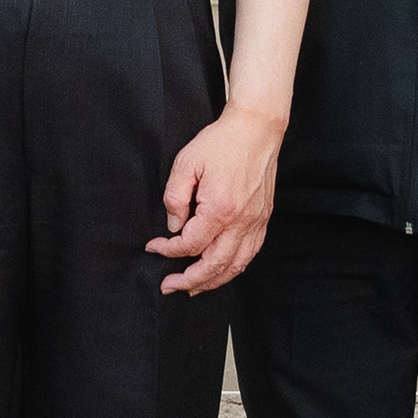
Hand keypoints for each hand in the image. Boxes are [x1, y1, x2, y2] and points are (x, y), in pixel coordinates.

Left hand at [148, 104, 281, 294]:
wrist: (256, 129)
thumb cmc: (221, 142)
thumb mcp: (186, 163)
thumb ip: (175, 197)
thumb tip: (173, 225)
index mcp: (220, 209)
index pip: (190, 244)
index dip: (168, 250)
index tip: (154, 246)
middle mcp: (241, 222)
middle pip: (214, 265)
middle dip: (189, 280)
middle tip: (169, 286)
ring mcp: (256, 222)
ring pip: (235, 265)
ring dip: (213, 281)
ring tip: (193, 288)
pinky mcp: (263, 219)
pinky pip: (250, 254)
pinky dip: (234, 268)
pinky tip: (221, 271)